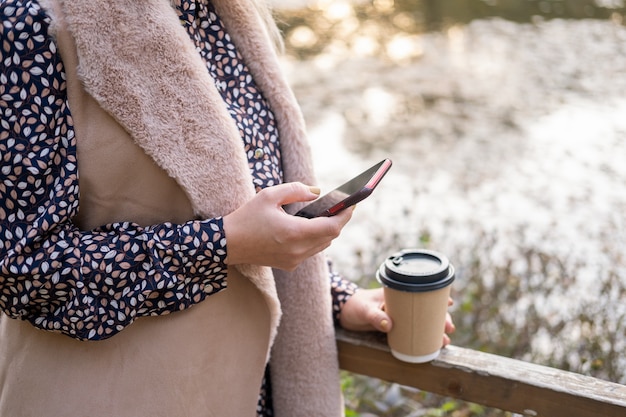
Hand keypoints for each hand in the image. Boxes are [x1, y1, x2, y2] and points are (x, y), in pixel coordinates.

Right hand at [223, 182, 353, 270]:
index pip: (332, 226)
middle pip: (330, 236)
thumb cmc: (247, 218)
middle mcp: (298, 251)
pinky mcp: (289, 265)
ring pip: (322, 245)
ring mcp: (294, 261)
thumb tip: (317, 192)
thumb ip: (296, 190)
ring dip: (327, 230)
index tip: (351, 203)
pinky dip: (315, 238)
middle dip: (338, 220)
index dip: (345, 215)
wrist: (227, 244)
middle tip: (341, 205)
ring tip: (327, 213)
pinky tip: (309, 226)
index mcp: (295, 233)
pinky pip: (311, 251)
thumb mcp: (270, 196)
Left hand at [341, 292, 455, 347]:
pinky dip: (423, 339)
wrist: (344, 315)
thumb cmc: (355, 306)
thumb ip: (375, 316)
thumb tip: (389, 325)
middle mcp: (402, 306)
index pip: (421, 294)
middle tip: (449, 328)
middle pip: (426, 310)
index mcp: (397, 295)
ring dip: (434, 331)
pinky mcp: (395, 330)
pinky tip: (432, 348)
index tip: (449, 302)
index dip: (437, 298)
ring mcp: (399, 318)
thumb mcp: (364, 310)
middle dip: (440, 318)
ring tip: (444, 341)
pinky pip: (413, 334)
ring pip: (422, 323)